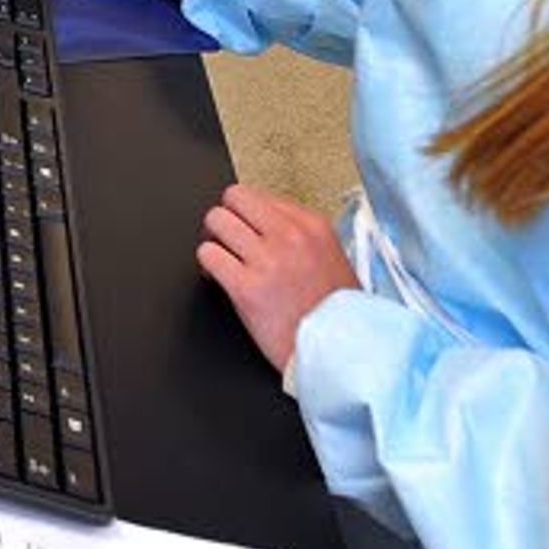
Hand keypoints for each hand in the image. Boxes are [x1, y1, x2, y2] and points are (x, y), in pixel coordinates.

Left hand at [197, 183, 359, 373]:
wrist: (340, 352)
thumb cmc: (337, 314)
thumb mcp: (332, 258)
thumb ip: (300, 235)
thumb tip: (263, 222)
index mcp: (313, 226)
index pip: (261, 195)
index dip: (248, 214)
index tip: (247, 230)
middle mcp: (290, 236)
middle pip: (234, 198)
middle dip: (226, 218)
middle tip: (228, 239)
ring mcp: (267, 260)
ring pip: (216, 221)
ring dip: (214, 240)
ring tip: (224, 259)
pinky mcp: (246, 288)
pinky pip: (208, 255)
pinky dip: (208, 266)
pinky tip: (220, 278)